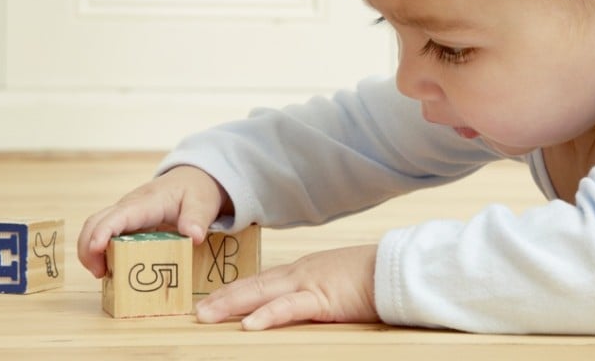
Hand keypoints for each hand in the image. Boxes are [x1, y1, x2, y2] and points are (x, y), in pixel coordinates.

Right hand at [77, 165, 228, 277]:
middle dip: (88, 247)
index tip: (95, 249)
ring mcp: (125, 214)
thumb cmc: (195, 190)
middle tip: (99, 273)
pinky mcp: (125, 222)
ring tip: (103, 274)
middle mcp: (129, 207)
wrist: (192, 179)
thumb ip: (197, 218)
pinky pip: (105, 234)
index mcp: (147, 202)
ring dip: (91, 251)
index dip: (103, 231)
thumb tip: (195, 237)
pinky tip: (110, 268)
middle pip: (96, 222)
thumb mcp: (202, 203)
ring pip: (95, 227)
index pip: (118, 215)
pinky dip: (100, 251)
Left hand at [195, 245, 379, 329]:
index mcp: (304, 271)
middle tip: (197, 311)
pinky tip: (249, 324)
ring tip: (207, 315)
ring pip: (262, 294)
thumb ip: (317, 292)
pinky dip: (268, 315)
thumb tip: (305, 305)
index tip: (213, 300)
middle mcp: (301, 274)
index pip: (262, 281)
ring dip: (232, 305)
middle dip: (223, 298)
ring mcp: (310, 284)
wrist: (397, 269)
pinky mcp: (323, 299)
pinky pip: (290, 308)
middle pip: (254, 285)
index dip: (236, 291)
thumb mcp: (338, 283)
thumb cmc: (373, 278)